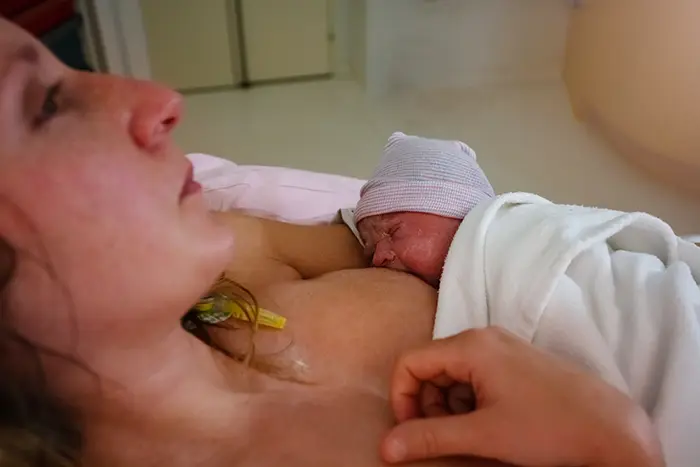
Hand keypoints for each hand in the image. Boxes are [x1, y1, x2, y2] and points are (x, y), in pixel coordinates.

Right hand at [381, 327, 663, 466]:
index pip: (410, 362)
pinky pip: (477, 375)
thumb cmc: (547, 428)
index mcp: (470, 346)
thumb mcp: (482, 436)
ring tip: (473, 434)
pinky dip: (471, 401)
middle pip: (431, 366)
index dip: (402, 398)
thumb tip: (385, 447)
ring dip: (450, 406)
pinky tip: (491, 424)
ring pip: (454, 373)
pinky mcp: (517, 361)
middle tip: (446, 437)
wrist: (612, 429)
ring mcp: (503, 347)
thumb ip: (429, 438)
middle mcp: (484, 338)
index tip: (412, 432)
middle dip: (428, 404)